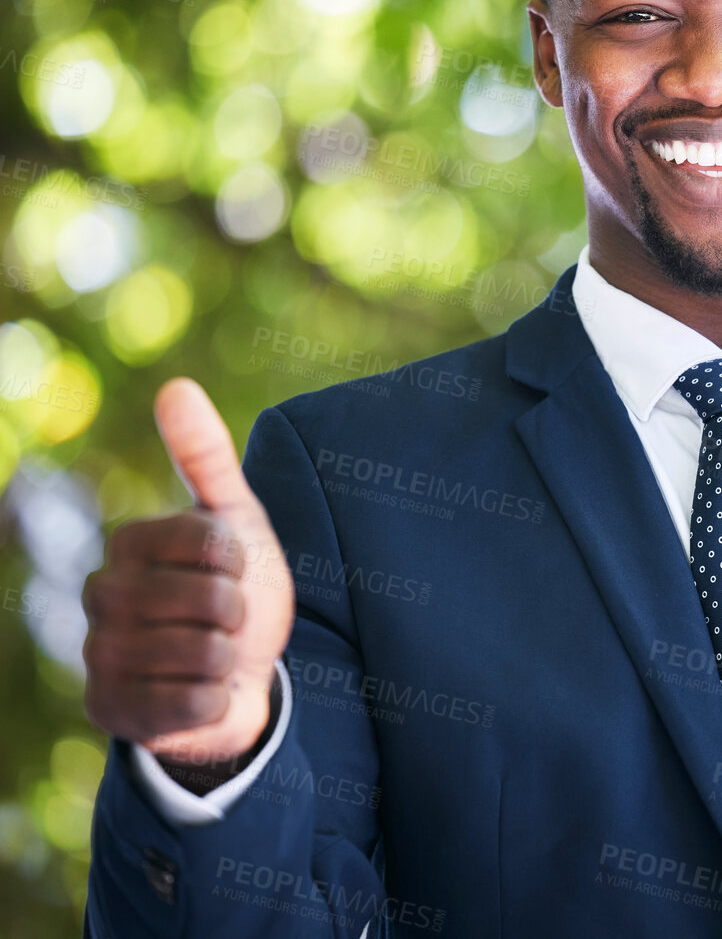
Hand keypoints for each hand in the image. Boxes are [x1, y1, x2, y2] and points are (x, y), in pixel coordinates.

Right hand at [82, 379, 293, 769]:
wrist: (241, 670)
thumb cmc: (236, 587)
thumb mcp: (235, 518)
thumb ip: (205, 455)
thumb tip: (175, 386)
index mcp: (129, 544)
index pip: (209, 541)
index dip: (241, 559)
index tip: (235, 569)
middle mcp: (102, 598)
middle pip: (206, 599)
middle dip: (239, 610)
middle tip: (229, 618)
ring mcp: (101, 658)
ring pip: (200, 653)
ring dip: (230, 656)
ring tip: (218, 654)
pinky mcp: (111, 713)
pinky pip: (190, 705)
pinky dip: (217, 699)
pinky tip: (205, 692)